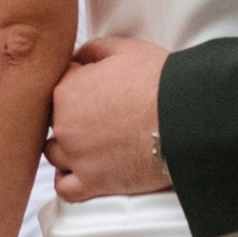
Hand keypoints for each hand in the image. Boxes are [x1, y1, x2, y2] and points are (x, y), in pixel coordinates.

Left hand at [46, 37, 172, 199]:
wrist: (182, 118)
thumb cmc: (158, 82)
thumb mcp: (123, 48)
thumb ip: (92, 50)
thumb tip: (79, 56)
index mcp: (66, 90)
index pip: (58, 85)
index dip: (79, 83)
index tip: (96, 88)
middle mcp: (63, 125)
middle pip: (54, 119)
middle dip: (73, 115)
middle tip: (101, 113)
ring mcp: (75, 157)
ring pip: (54, 153)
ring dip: (67, 147)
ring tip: (92, 141)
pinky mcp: (92, 183)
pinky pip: (65, 188)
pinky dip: (69, 180)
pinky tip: (83, 170)